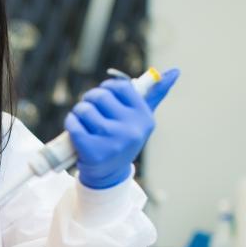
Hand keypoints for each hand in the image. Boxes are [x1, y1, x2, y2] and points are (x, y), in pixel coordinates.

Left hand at [64, 68, 179, 188]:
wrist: (109, 175)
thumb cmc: (123, 140)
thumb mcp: (141, 120)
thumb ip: (154, 95)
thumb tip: (175, 71)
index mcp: (144, 118)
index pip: (120, 86)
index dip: (107, 88)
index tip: (103, 96)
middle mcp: (131, 130)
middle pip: (99, 96)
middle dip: (90, 100)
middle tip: (90, 110)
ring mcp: (112, 142)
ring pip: (84, 109)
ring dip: (78, 113)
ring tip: (84, 122)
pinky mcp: (93, 152)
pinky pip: (74, 124)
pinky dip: (70, 123)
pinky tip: (76, 129)